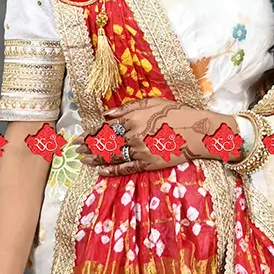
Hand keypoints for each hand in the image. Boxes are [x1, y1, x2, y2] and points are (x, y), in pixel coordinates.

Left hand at [74, 98, 238, 176]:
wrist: (198, 131)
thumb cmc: (177, 113)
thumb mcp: (153, 102)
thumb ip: (128, 107)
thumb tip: (107, 114)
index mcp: (132, 119)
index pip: (105, 128)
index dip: (90, 133)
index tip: (79, 137)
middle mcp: (132, 136)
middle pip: (104, 143)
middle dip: (88, 146)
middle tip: (75, 150)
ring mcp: (140, 151)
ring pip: (112, 156)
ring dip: (95, 158)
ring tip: (84, 159)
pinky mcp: (148, 164)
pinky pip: (126, 168)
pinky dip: (112, 170)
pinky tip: (101, 171)